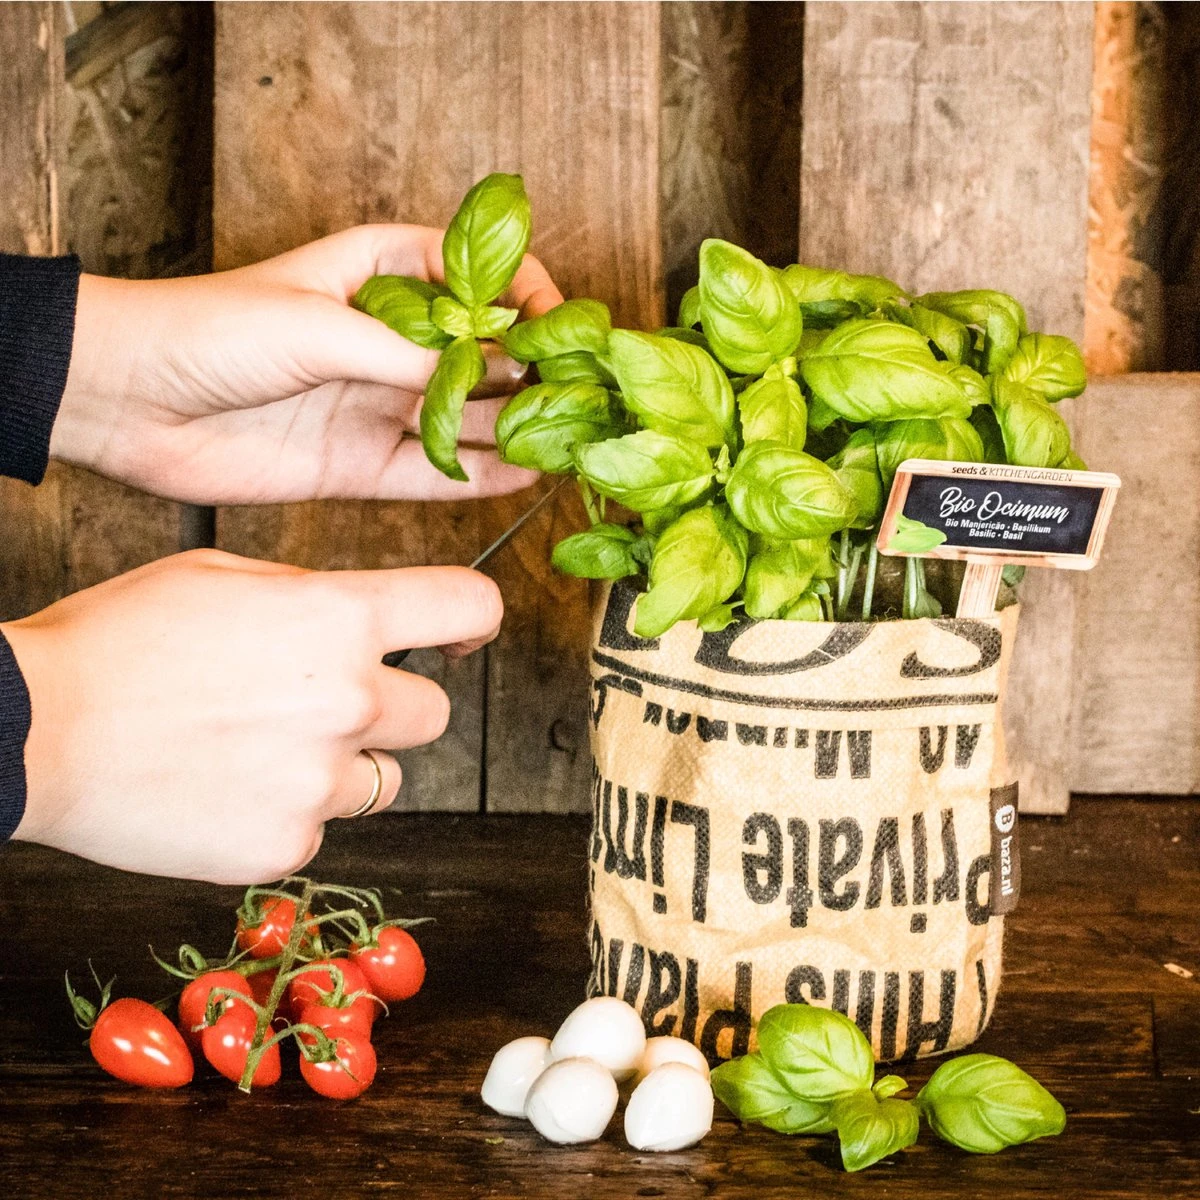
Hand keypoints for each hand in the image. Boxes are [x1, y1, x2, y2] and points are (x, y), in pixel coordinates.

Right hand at [2, 550, 501, 882]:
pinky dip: (290, 813)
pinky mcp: (287, 845)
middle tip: (319, 704)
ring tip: (262, 750)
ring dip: (344, 766)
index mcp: (340, 618)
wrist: (34, 733)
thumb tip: (360, 620)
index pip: (468, 606)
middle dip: (389, 708)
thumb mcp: (221, 577)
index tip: (461, 636)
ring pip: (385, 779)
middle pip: (434, 713)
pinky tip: (229, 790)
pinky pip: (324, 827)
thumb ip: (312, 597)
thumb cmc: (118, 642)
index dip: (474, 619)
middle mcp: (350, 700)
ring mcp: (322, 781)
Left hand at [50, 226, 563, 503]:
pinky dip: (479, 476)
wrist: (129, 400)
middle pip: (481, 353)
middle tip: (581, 394)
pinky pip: (435, 471)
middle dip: (533, 370)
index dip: (523, 293)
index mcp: (377, 274)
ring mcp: (377, 404)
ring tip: (566, 441)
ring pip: (467, 417)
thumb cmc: (209, 330)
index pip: (472, 274)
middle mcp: (388, 341)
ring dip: (516, 428)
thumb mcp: (317, 325)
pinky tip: (524, 478)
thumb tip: (486, 375)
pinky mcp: (360, 464)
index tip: (559, 323)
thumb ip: (406, 354)